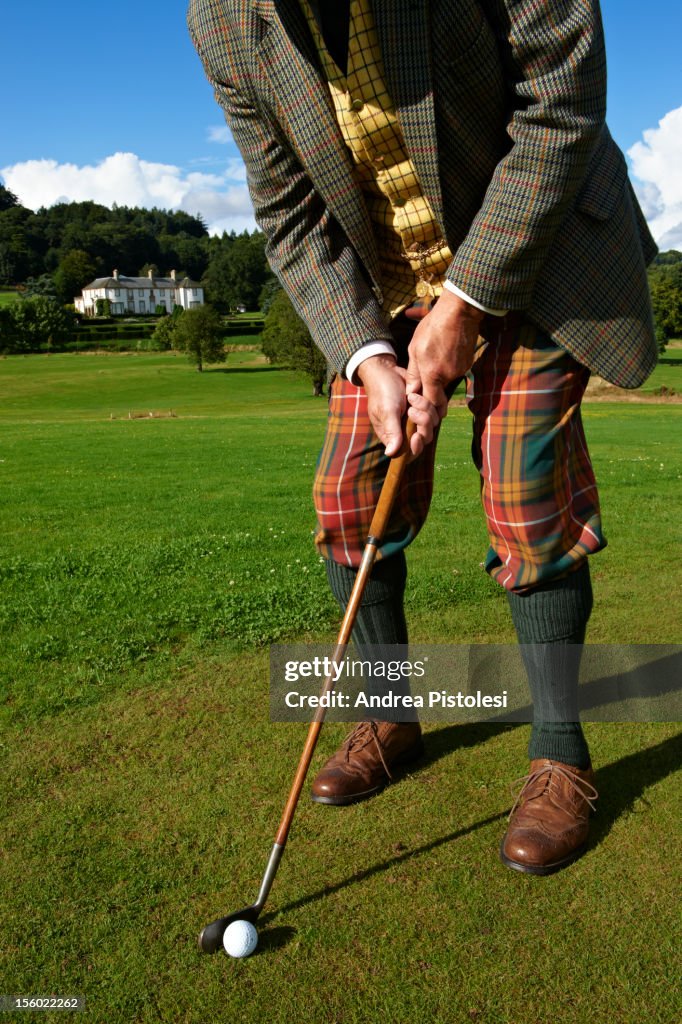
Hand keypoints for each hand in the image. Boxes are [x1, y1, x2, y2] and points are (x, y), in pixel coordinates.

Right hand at [356, 354, 439, 457]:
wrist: (386, 370)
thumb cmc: (382, 392)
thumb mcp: (386, 411)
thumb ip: (391, 431)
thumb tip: (390, 454)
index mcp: (393, 436)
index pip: (408, 452)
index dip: (416, 447)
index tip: (416, 436)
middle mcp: (406, 430)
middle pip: (425, 438)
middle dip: (422, 424)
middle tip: (412, 409)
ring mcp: (416, 419)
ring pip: (432, 424)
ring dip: (425, 410)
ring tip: (412, 396)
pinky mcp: (424, 408)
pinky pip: (435, 411)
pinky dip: (430, 403)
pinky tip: (418, 393)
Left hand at [405, 290, 484, 418]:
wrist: (459, 312)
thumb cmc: (433, 327)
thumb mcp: (415, 348)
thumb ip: (413, 373)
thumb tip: (411, 391)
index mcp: (433, 374)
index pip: (431, 403)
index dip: (426, 407)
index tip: (419, 404)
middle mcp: (448, 376)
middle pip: (439, 393)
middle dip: (432, 392)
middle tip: (424, 382)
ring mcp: (460, 370)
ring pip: (447, 381)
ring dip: (439, 375)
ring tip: (434, 357)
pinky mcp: (467, 364)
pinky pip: (455, 371)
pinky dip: (448, 366)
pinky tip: (444, 351)